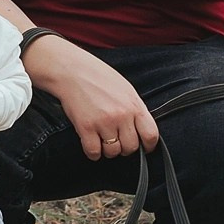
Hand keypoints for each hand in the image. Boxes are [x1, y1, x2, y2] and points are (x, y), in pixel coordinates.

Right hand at [24, 36, 156, 160]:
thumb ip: (134, 109)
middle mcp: (121, 115)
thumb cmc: (97, 77)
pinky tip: (91, 143)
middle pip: (131, 147)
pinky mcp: (86, 128)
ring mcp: (104, 122)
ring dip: (108, 150)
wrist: (72, 71)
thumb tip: (140, 128)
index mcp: (134, 105)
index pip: (150, 135)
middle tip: (117, 140)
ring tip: (102, 140)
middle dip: (125, 148)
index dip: (149, 145)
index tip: (144, 148)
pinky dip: (93, 152)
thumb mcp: (125, 89)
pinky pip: (94, 152)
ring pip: (113, 152)